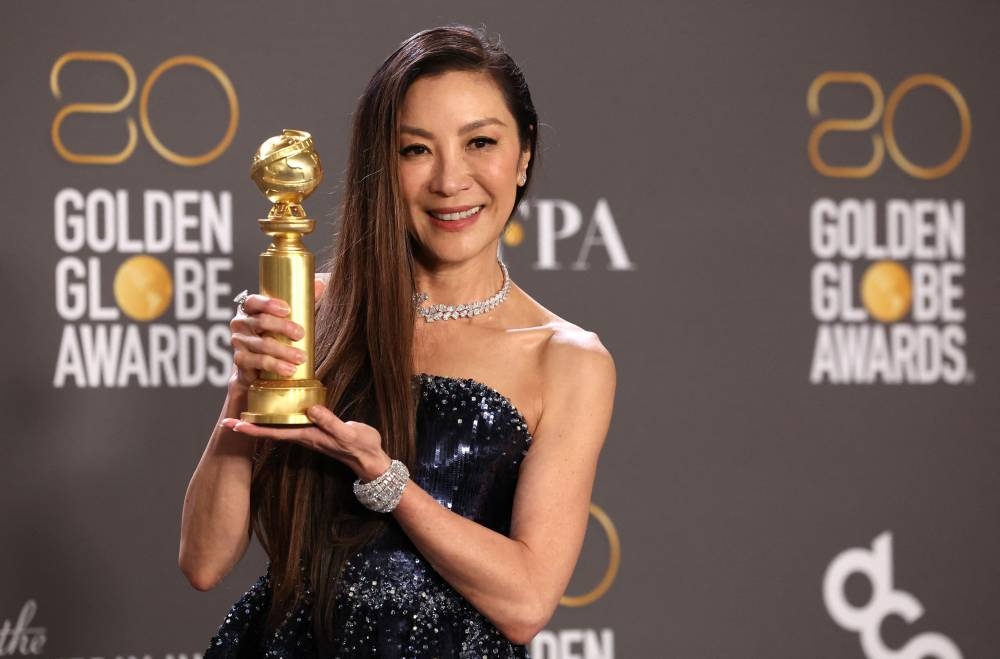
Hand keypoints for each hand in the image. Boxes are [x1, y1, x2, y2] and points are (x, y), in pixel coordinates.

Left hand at [220, 405, 391, 480]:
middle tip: (226, 420)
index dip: (253, 428)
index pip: (274, 432)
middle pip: (270, 431)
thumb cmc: (362, 447)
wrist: (372, 460)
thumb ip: (331, 422)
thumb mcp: (349, 434)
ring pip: (278, 427)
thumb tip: (311, 409)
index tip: (233, 425)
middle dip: (249, 426)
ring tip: (243, 412)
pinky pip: (290, 423)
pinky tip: (275, 411)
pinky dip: (278, 417)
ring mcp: (309, 434)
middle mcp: (304, 436)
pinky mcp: (316, 430)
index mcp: (308, 436)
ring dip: (260, 422)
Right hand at [228, 277, 328, 392]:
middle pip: (261, 322)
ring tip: (301, 357)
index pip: (253, 301)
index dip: (268, 303)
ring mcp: (239, 342)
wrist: (259, 367)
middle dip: (283, 327)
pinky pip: (258, 362)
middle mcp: (240, 323)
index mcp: (250, 309)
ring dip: (284, 351)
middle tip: (301, 334)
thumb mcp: (289, 318)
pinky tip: (289, 369)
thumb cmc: (275, 336)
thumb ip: (303, 301)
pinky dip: (276, 365)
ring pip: (262, 344)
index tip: (288, 310)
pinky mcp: (241, 360)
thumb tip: (320, 284)